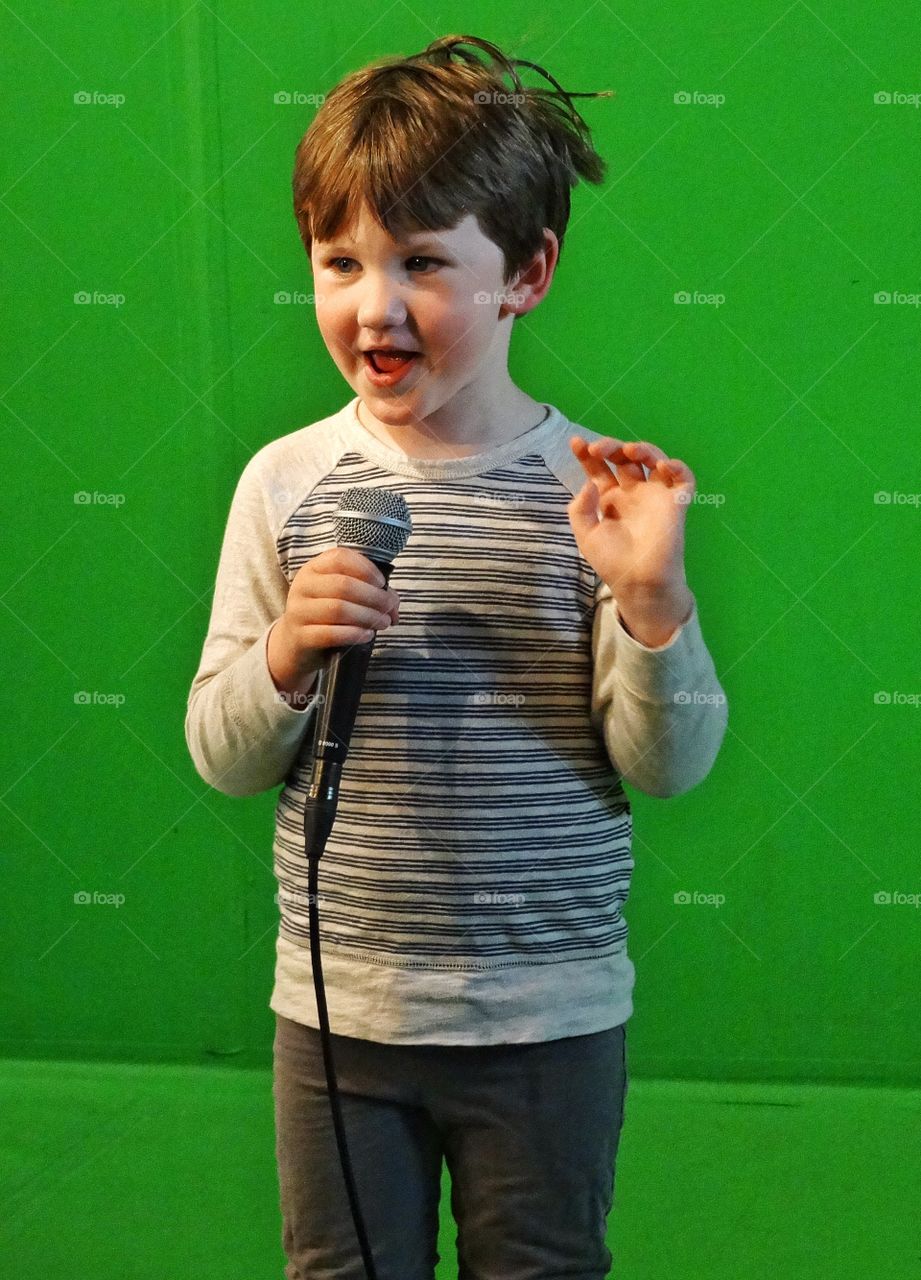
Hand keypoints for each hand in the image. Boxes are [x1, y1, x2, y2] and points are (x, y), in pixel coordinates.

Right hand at [267, 548, 399, 696]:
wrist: (297, 643)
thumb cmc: (326, 614)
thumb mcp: (343, 596)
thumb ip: (370, 592)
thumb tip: (394, 604)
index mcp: (314, 568)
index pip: (340, 558)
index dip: (366, 568)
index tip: (382, 583)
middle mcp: (303, 586)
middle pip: (343, 585)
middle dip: (374, 597)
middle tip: (389, 608)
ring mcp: (299, 611)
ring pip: (338, 609)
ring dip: (368, 616)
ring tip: (383, 623)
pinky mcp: (301, 636)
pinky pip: (330, 633)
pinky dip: (354, 634)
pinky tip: (367, 635)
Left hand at [567, 435, 694, 641]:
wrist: (639, 582)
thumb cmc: (612, 562)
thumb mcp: (586, 535)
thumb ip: (580, 508)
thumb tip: (589, 483)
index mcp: (610, 499)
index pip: (600, 469)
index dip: (588, 454)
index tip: (576, 443)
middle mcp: (633, 493)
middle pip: (623, 459)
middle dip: (611, 447)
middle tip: (598, 449)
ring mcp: (655, 496)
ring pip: (654, 460)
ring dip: (643, 449)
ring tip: (630, 451)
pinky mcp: (675, 503)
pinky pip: (683, 479)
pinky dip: (678, 468)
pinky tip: (664, 466)